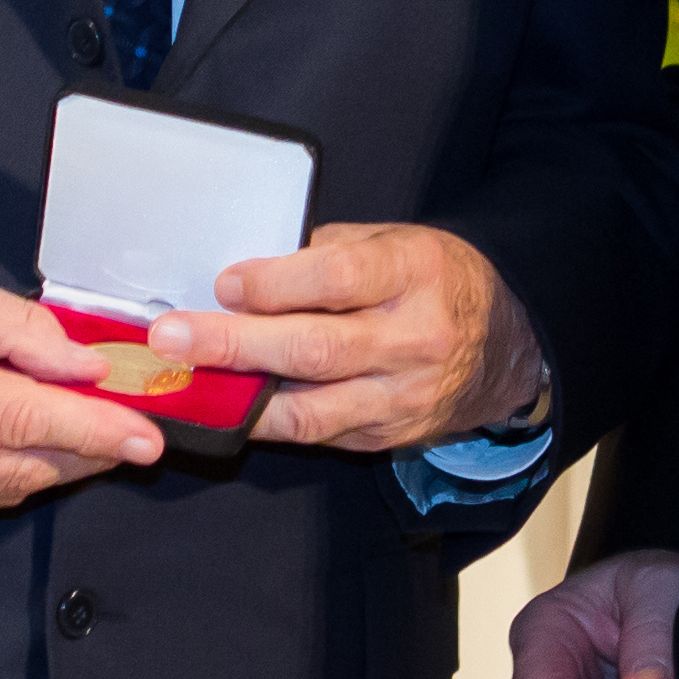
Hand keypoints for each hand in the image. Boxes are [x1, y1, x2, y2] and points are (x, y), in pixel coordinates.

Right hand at [0, 252, 161, 528]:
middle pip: (20, 468)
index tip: (144, 437)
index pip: (25, 419)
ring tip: (81, 433)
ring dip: (48, 467)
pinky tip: (9, 443)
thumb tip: (79, 363)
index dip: (95, 431)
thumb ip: (12, 326)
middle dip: (85, 454)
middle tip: (126, 431)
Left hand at [145, 222, 545, 450]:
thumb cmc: (435, 280)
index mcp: (415, 274)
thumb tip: (248, 277)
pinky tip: (227, 409)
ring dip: (240, 400)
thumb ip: (327, 255)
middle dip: (235, 344)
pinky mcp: (389, 436)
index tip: (226, 284)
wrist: (506, 344)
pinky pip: (318, 434)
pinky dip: (268, 423)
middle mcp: (413, 339)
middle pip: (316, 348)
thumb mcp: (394, 242)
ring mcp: (403, 396)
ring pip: (312, 409)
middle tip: (172, 338)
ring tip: (184, 386)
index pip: (340, 279)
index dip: (277, 283)